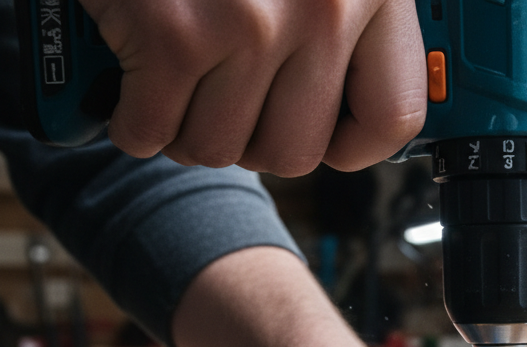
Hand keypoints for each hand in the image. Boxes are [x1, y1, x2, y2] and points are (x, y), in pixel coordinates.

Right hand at [83, 0, 426, 175]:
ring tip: (180, 85)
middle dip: (252, 142)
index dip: (352, 145)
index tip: (326, 139)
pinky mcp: (175, 31)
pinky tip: (133, 86)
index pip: (393, 117)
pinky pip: (155, 129)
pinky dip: (134, 121)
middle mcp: (323, 10)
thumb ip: (347, 25)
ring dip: (188, 129)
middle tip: (226, 104)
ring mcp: (250, 23)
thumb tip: (348, 122)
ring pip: (222, 147)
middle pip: (296, 152)